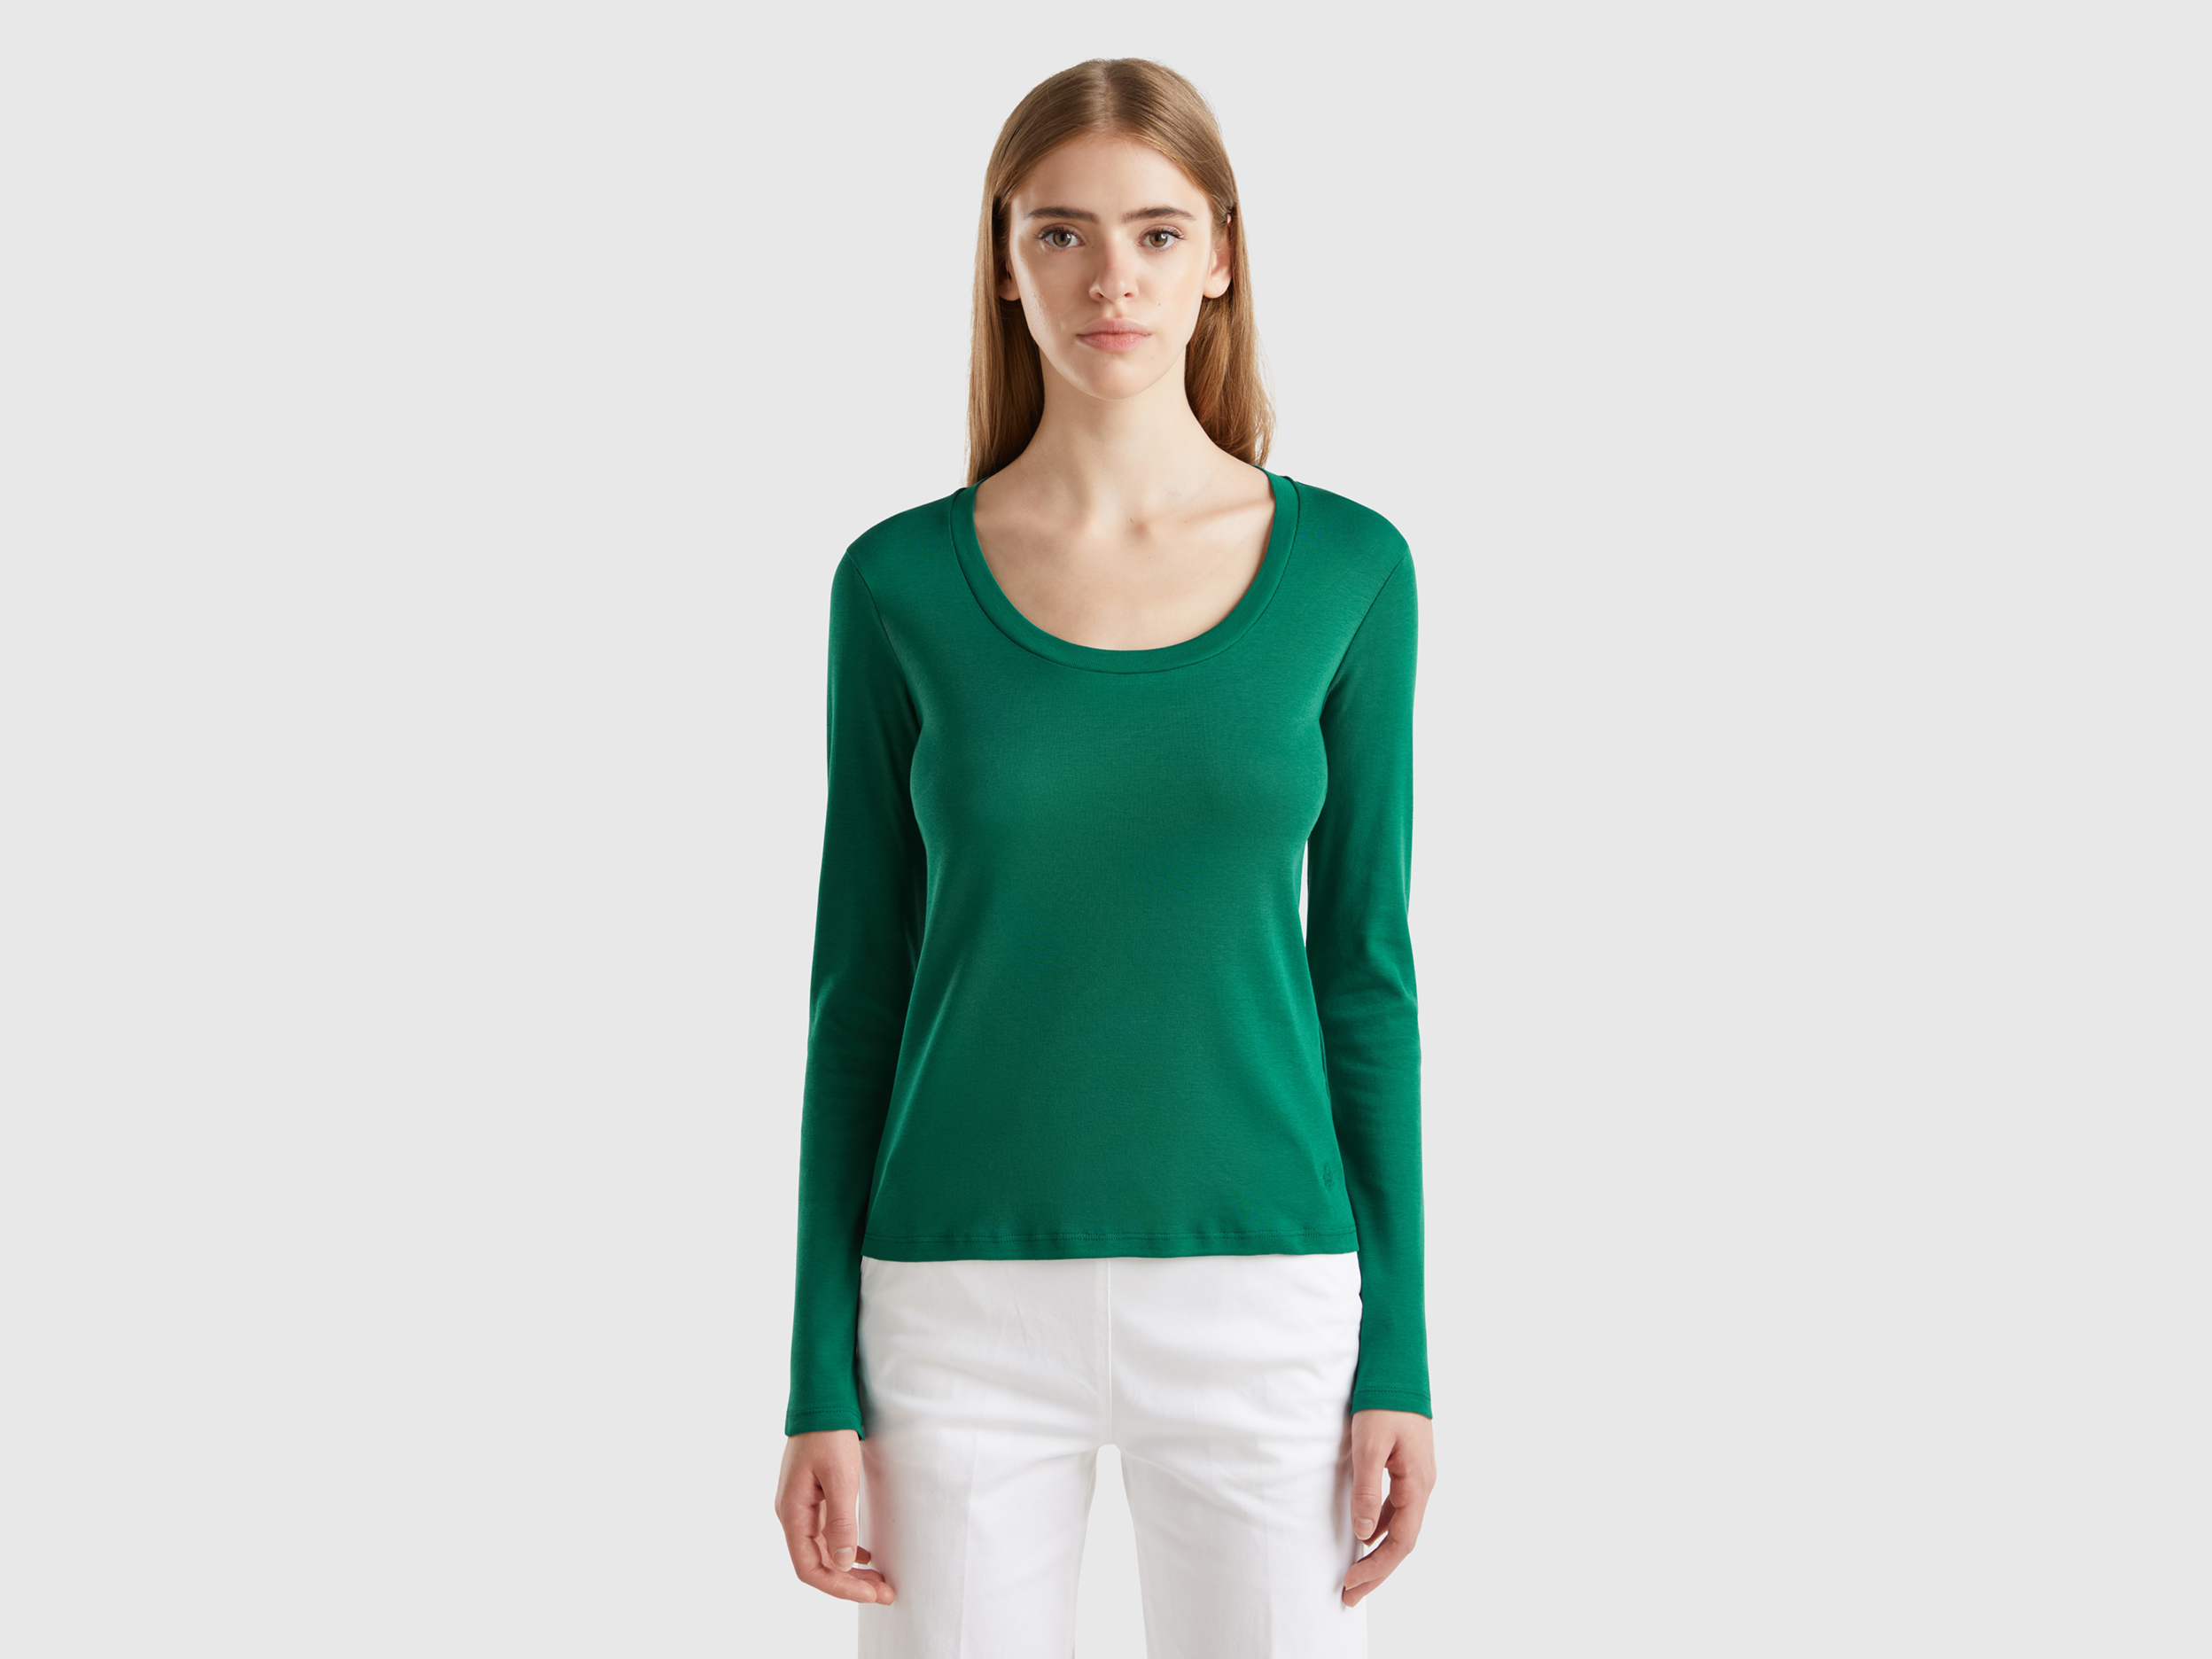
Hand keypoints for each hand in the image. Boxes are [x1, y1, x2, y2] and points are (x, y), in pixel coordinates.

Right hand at [775, 1429, 894, 1603]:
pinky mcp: (813, 1499)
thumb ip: (841, 1521)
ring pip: (824, 1552)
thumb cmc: (829, 1435)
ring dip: (850, 1570)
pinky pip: (826, 1535)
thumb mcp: (840, 1477)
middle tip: (885, 1593)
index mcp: (793, 1513)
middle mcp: (792, 1515)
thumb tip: (844, 1563)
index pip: (810, 1568)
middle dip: (850, 1584)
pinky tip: (866, 1555)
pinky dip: (847, 1550)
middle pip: (818, 1564)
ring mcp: (802, 1507)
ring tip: (879, 1581)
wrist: (822, 1401)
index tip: (871, 1594)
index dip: (840, 1587)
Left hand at [1341, 1408, 1434, 1606]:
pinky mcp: (1408, 1468)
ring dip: (1378, 1552)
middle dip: (1377, 1570)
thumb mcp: (1370, 1445)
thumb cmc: (1384, 1401)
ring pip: (1401, 1526)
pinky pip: (1397, 1509)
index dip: (1377, 1567)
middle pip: (1403, 1541)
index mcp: (1417, 1484)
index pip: (1401, 1541)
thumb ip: (1367, 1490)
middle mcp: (1423, 1485)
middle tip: (1350, 1596)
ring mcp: (1417, 1477)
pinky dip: (1380, 1528)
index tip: (1350, 1584)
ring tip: (1355, 1574)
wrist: (1398, 1366)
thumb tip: (1362, 1534)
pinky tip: (1364, 1534)